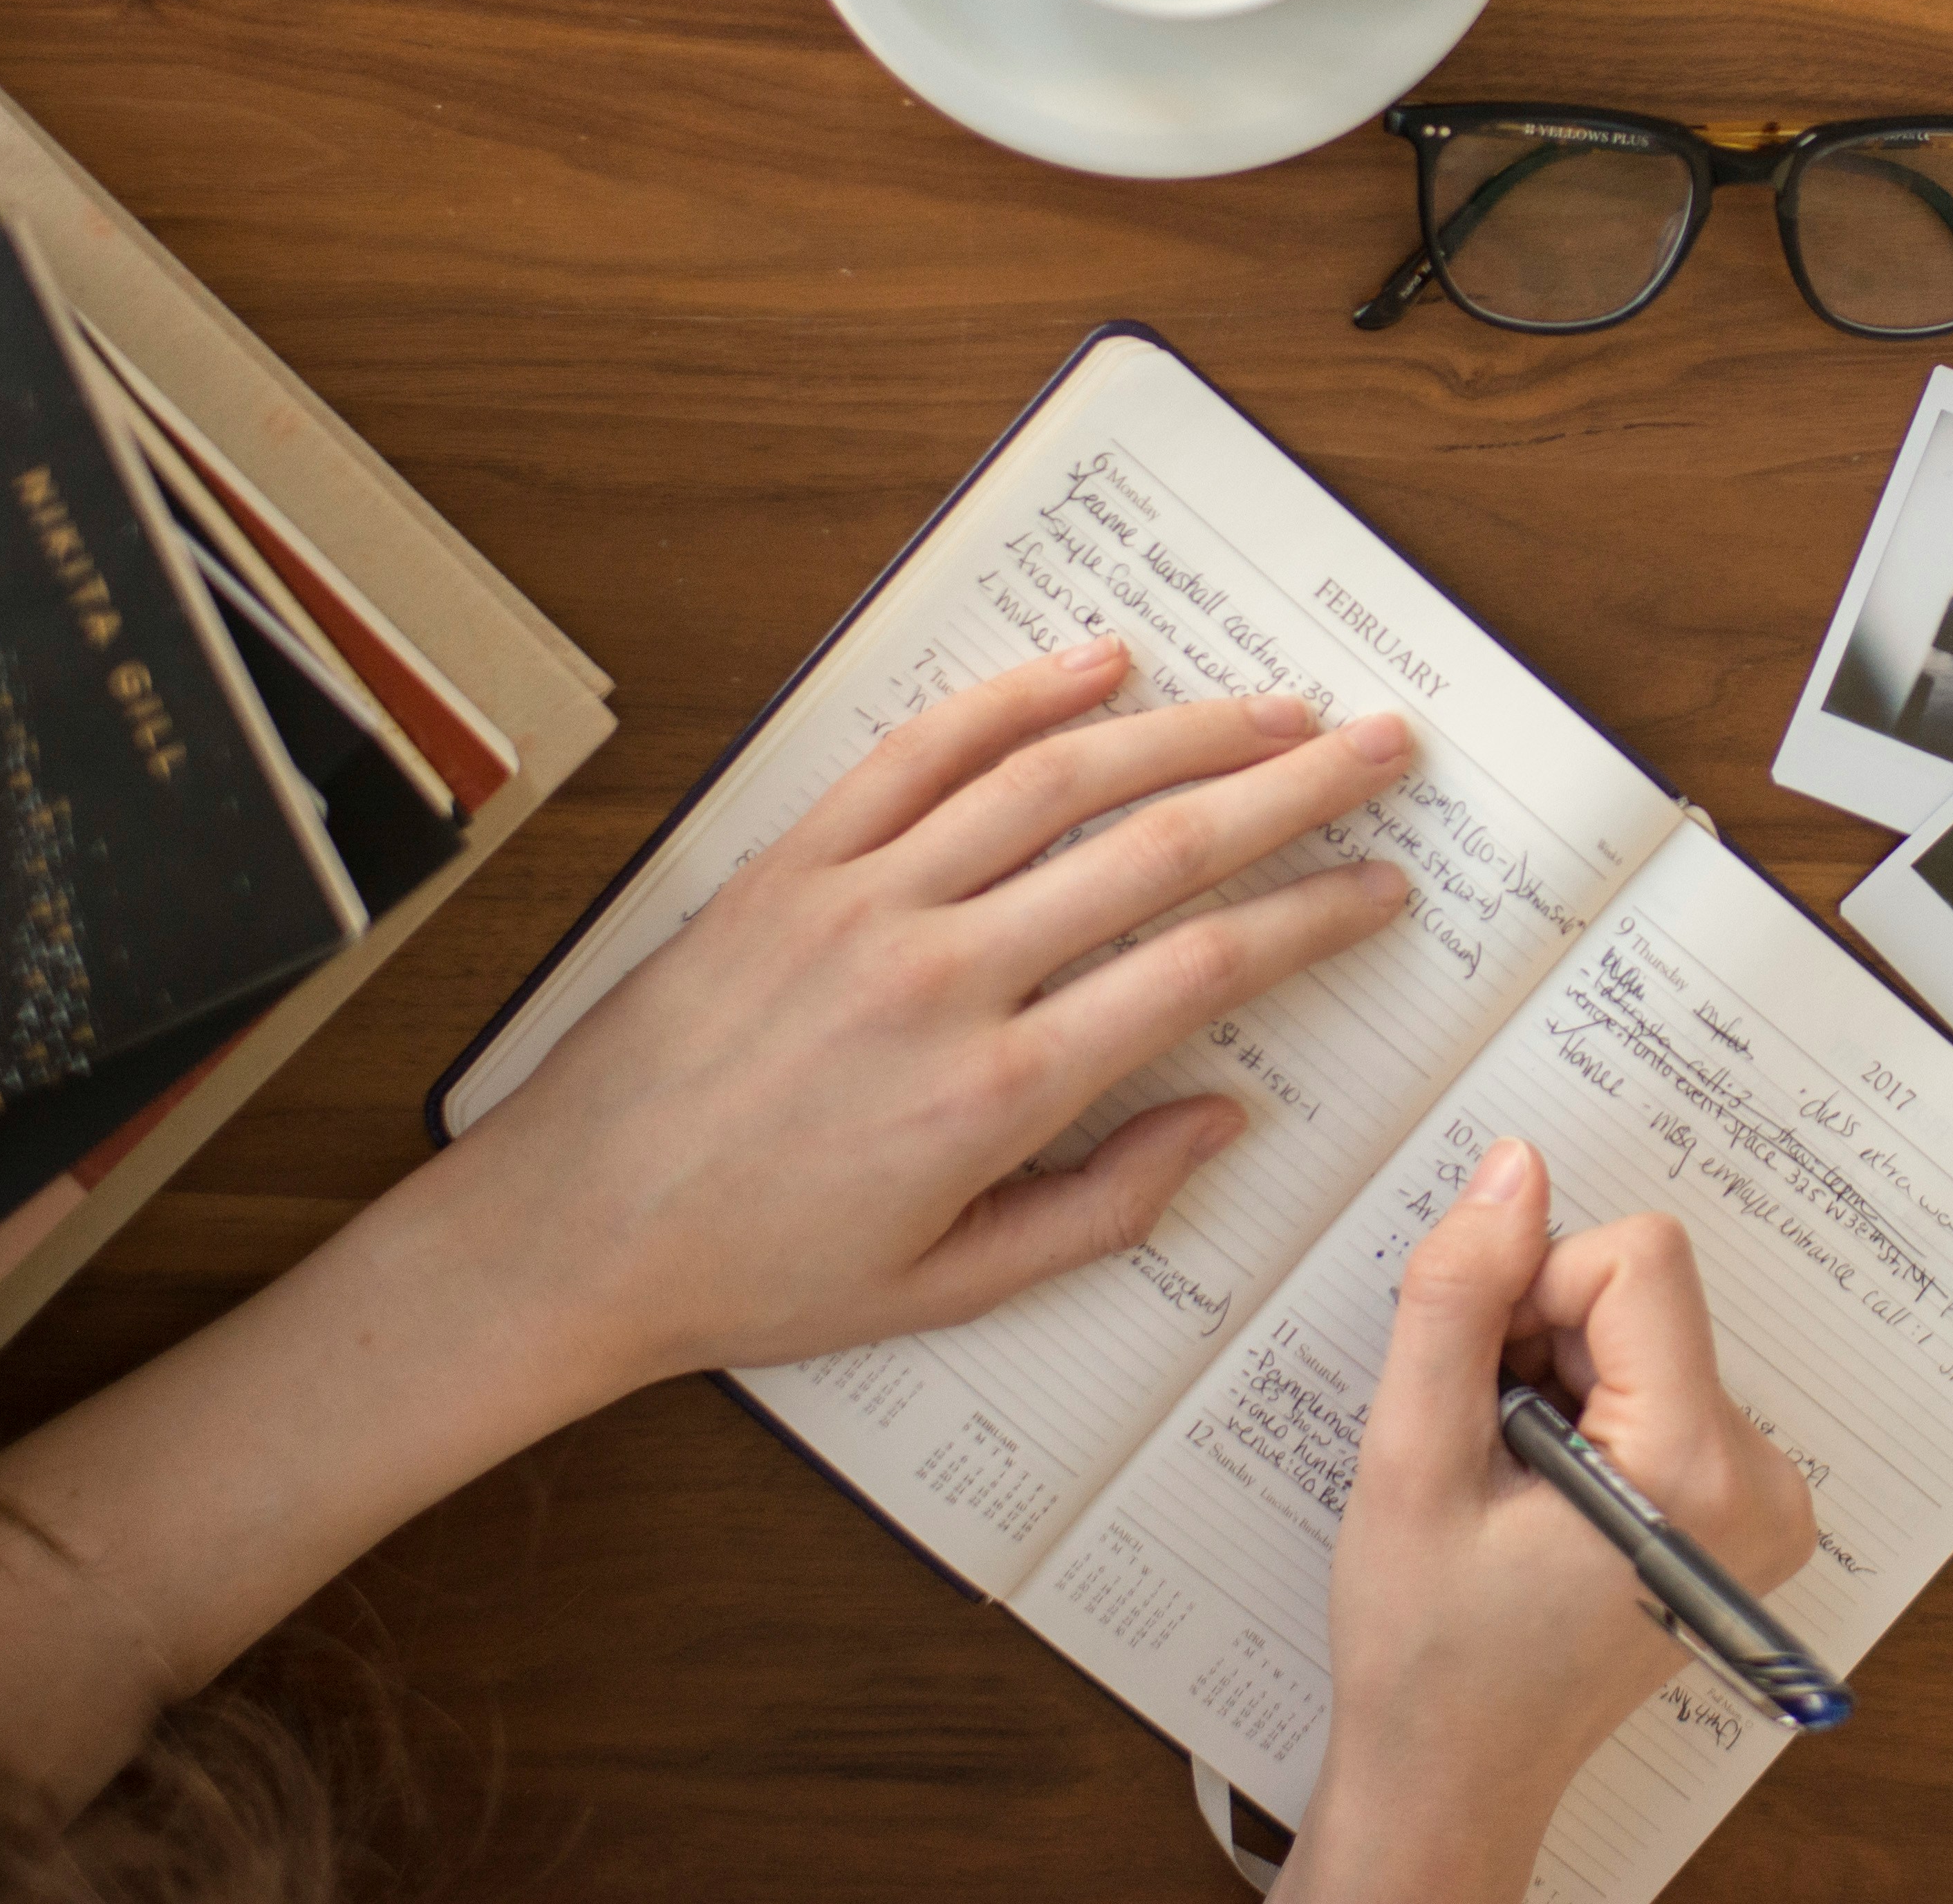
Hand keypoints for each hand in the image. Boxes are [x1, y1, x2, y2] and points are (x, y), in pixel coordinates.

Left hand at [438, 634, 1415, 1401]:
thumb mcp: (951, 1287)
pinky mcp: (793, 863)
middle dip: (1293, 788)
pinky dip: (1016, 697)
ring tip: (1277, 706)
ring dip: (1185, 729)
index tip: (1382, 886)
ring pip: (1056, 779)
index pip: (1202, 969)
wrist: (570, 1232)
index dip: (1314, 916)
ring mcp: (862, 902)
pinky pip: (919, 753)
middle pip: (1159, 848)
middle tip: (1381, 749)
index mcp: (995, 1094)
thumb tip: (1225, 1118)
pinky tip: (1099, 665)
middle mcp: (942, 976)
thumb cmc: (759, 1272)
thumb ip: (1103, 1206)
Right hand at [1284, 1141, 1817, 1903]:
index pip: (1638, 1260)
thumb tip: (1514, 1169)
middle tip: (1488, 1451)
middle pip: (1644, 1293)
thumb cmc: (1429, 1650)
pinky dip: (1589, 1410)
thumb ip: (1458, 1299)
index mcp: (1697, 1471)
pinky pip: (1661, 1380)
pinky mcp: (1743, 1504)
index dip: (1533, 1294)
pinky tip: (1545, 1494)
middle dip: (1542, 1341)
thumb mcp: (1411, 1461)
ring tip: (1511, 1484)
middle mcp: (1762, 1481)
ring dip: (1559, 1377)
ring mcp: (1764, 1499)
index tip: (1485, 1387)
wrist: (1458, 1774)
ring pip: (1645, 1330)